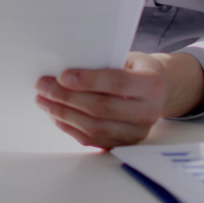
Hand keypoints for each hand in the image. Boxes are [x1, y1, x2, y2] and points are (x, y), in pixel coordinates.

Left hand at [34, 51, 203, 148]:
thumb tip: (63, 69)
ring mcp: (137, 132)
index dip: (87, 80)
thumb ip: (104, 63)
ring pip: (94, 127)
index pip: (116, 83)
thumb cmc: (138, 70)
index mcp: (151, 84)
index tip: (61, 75)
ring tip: (44, 101)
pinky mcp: (124, 144)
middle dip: (66, 97)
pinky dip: (70, 128)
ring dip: (63, 114)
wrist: (160, 91)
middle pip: (101, 108)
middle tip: (43, 86)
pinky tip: (56, 116)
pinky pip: (93, 140)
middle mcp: (148, 112)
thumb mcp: (129, 58)